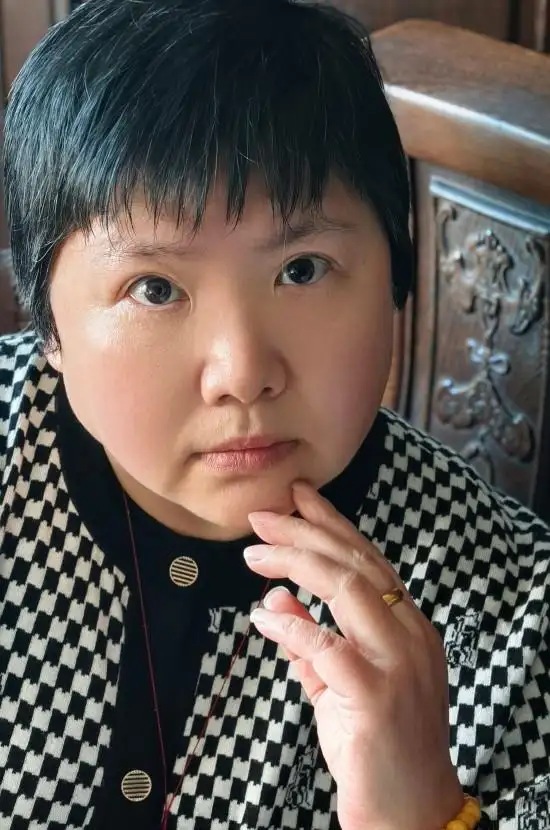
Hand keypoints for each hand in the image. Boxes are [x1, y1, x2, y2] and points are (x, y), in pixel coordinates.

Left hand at [245, 481, 462, 829]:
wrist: (411, 813)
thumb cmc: (376, 746)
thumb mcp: (338, 684)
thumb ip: (309, 641)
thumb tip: (274, 600)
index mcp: (408, 627)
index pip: (368, 559)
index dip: (331, 524)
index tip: (299, 497)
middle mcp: (411, 636)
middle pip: (356, 563)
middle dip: (305, 532)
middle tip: (264, 515)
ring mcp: (399, 664)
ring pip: (348, 588)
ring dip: (295, 563)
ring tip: (255, 554)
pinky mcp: (377, 696)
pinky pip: (327, 646)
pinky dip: (291, 625)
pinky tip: (262, 617)